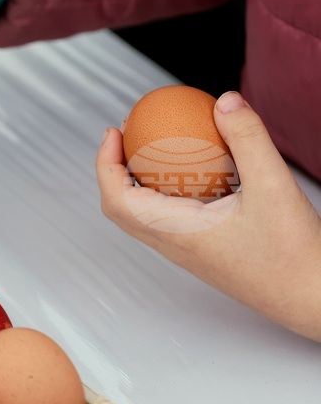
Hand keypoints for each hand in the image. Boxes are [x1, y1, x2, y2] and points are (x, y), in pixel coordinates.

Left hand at [96, 91, 320, 340]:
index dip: (105, 164)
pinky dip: (169, 191)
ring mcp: (187, 252)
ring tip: (156, 148)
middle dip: (115, 168)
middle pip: (122, 207)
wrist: (314, 301)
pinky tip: (200, 171)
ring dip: (139, 181)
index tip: (114, 132)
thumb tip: (225, 101)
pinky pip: (172, 218)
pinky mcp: (204, 253)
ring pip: (145, 214)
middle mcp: (174, 245)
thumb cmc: (296, 258)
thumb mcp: (275, 187)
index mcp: (177, 233)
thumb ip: (248, 140)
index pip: (117, 199)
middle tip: (129, 135)